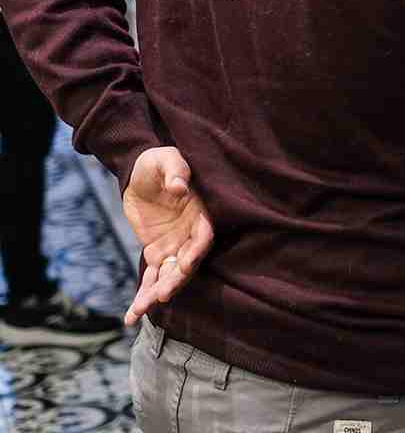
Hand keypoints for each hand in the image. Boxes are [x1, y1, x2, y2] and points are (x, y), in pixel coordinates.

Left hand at [122, 147, 214, 326]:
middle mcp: (190, 234)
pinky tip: (132, 315)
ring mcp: (174, 246)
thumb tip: (179, 187)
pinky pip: (151, 277)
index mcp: (200, 213)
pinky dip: (142, 295)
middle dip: (174, 281)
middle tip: (160, 297)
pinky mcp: (156, 252)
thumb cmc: (159, 161)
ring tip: (139, 312)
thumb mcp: (166, 160)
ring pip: (168, 276)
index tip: (185, 266)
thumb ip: (175, 171)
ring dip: (155, 294)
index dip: (195, 253)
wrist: (140, 170)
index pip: (202, 238)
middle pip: (186, 263)